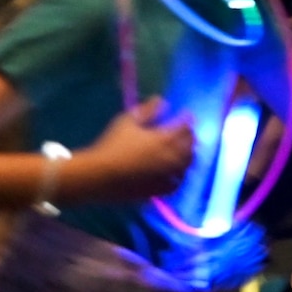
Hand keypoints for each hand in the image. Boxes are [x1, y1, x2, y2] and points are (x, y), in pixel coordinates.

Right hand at [70, 97, 192, 202]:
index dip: (187, 118)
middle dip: (190, 137)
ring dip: (188, 156)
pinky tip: (176, 175)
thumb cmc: (112, 146)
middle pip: (190, 146)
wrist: (100, 176)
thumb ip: (148, 110)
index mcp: (165, 138)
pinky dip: (179, 177)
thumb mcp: (128, 121)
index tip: (187, 114)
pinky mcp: (159, 190)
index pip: (185, 126)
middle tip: (188, 133)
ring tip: (185, 152)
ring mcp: (167, 175)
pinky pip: (177, 184)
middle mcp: (171, 157)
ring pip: (187, 165)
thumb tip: (163, 102)